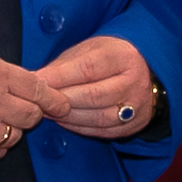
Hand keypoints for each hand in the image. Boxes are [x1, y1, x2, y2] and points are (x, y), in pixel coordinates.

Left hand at [38, 34, 156, 138]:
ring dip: (68, 117)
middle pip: (94, 96)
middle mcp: (134, 82)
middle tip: (40, 100)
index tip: (38, 81)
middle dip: (62, 99)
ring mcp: (137, 106)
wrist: (146, 75)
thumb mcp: (90, 50)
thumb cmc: (110, 59)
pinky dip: (79, 127)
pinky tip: (64, 120)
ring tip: (49, 111)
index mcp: (124, 57)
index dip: (60, 77)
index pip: (88, 68)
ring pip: (98, 117)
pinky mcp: (133, 125)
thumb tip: (36, 79)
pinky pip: (102, 130)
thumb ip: (65, 64)